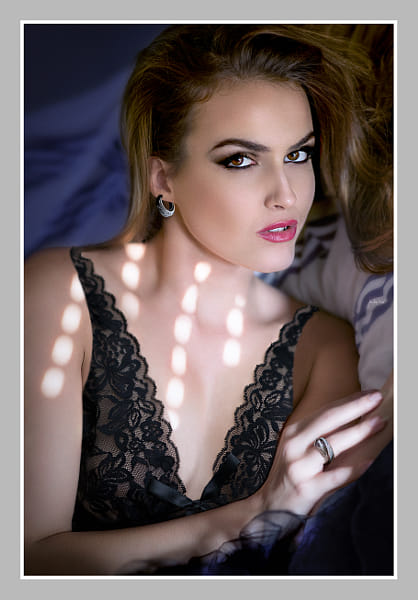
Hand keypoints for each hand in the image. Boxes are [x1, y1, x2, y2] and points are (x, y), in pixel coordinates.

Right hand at [257, 390, 386, 516]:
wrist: (270, 506)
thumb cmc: (292, 473)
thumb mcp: (299, 448)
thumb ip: (320, 434)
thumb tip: (355, 417)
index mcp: (294, 431)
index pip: (326, 410)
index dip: (350, 400)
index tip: (371, 393)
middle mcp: (294, 445)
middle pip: (328, 420)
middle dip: (355, 407)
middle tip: (377, 397)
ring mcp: (299, 466)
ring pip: (332, 445)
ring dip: (358, 432)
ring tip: (379, 423)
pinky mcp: (307, 488)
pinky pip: (335, 476)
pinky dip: (353, 469)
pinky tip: (369, 460)